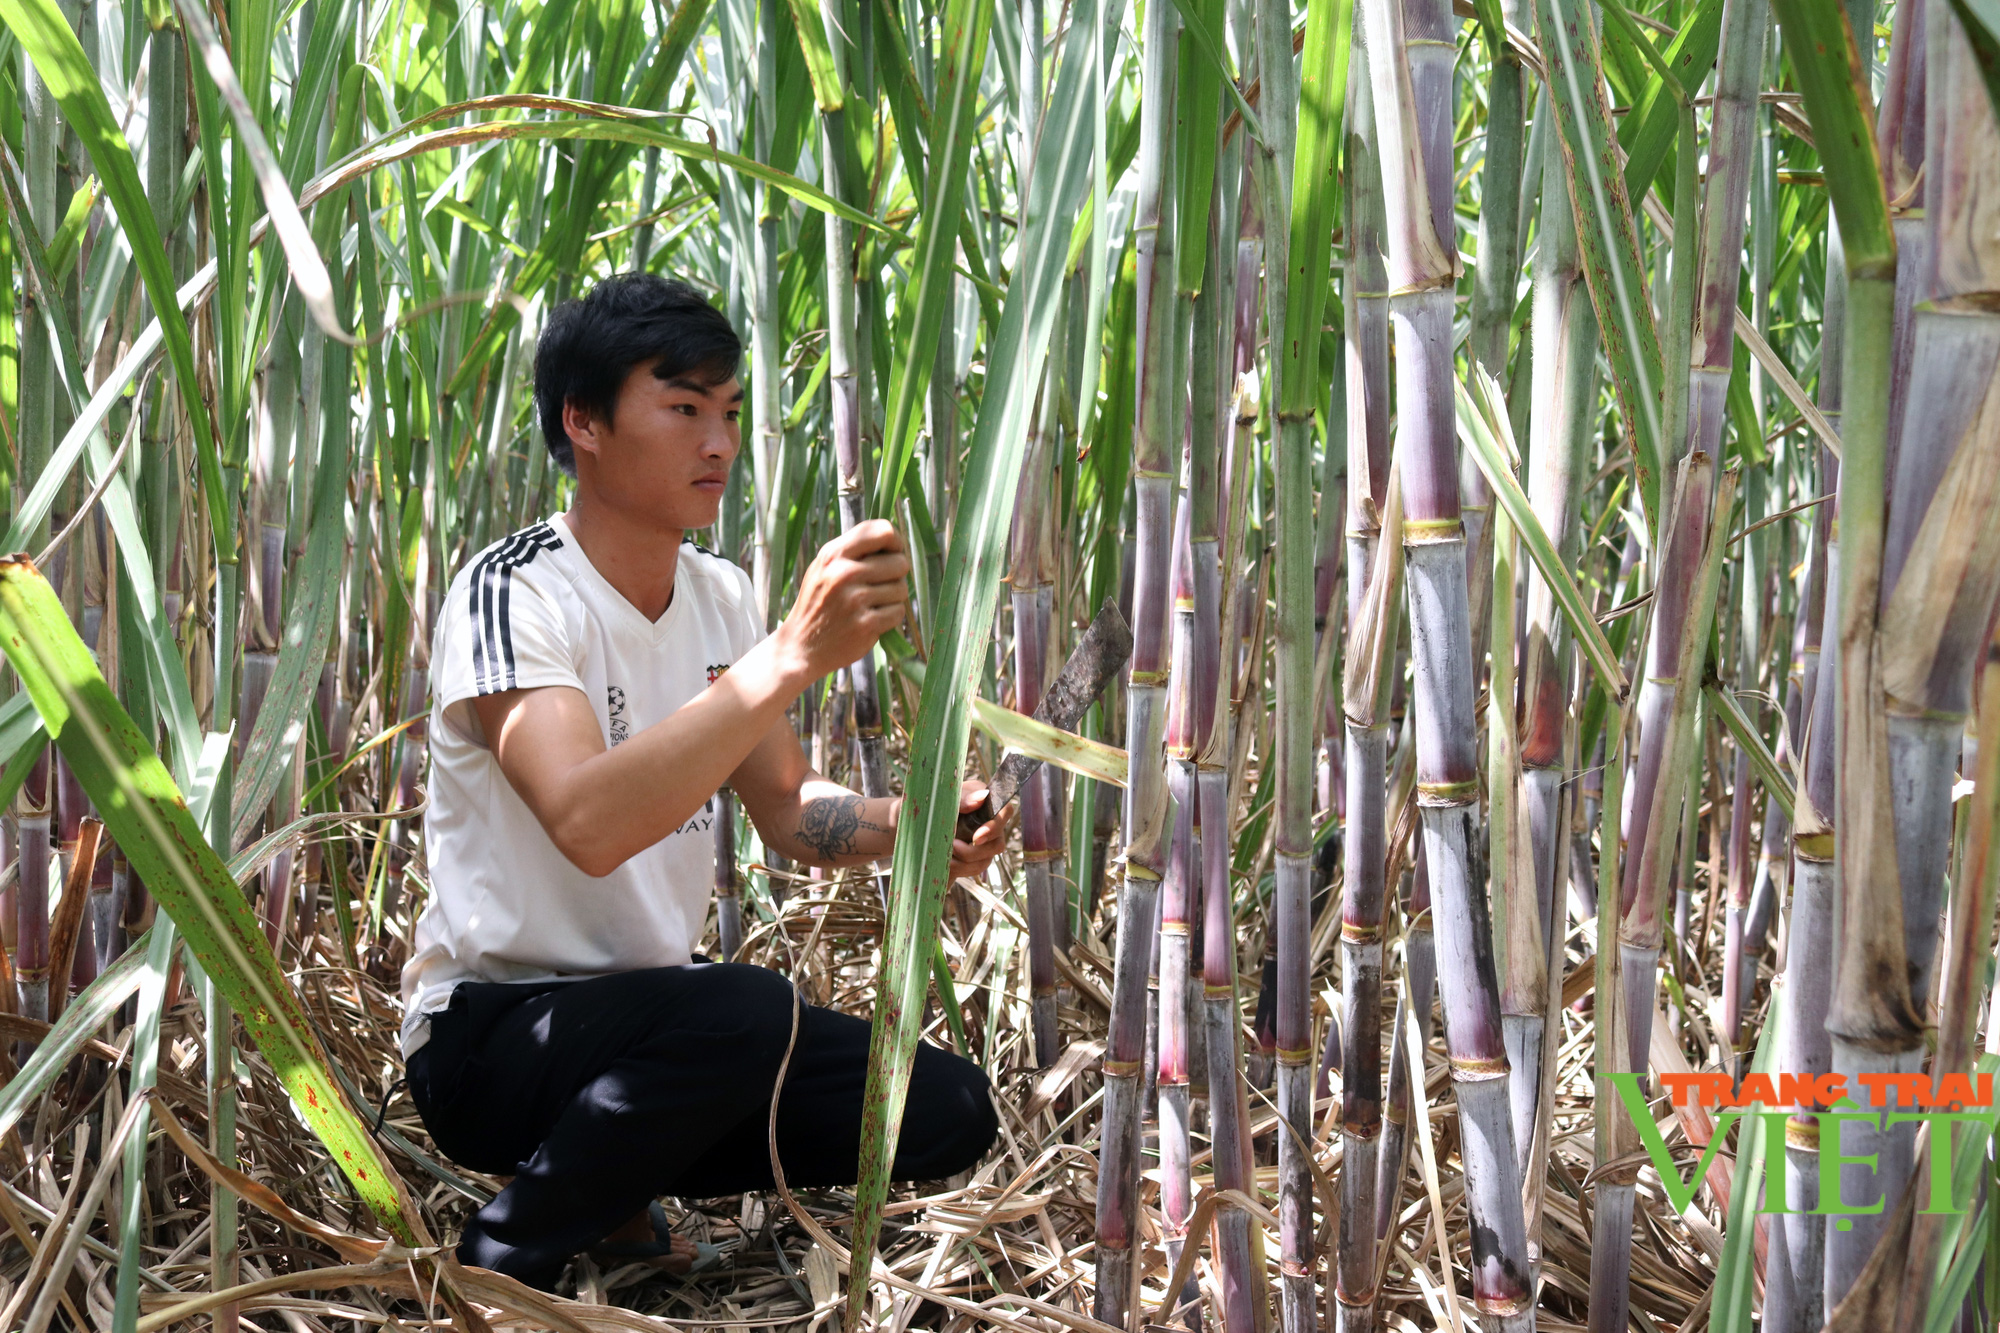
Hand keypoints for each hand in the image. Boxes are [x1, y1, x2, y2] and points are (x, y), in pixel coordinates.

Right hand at [773, 521, 909, 681]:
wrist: (801, 646)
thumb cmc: (818, 603)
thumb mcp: (824, 567)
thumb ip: (853, 550)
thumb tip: (893, 538)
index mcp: (834, 554)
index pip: (883, 531)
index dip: (896, 542)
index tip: (894, 553)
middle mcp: (844, 573)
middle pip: (899, 562)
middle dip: (896, 575)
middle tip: (879, 586)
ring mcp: (855, 599)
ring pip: (901, 589)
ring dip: (893, 598)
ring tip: (871, 605)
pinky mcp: (866, 624)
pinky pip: (898, 612)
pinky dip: (890, 617)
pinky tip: (871, 620)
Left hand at [949, 779, 1009, 881]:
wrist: (924, 821)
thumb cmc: (939, 802)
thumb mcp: (948, 798)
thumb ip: (964, 798)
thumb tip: (981, 797)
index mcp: (988, 804)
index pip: (1006, 812)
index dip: (995, 827)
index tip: (977, 837)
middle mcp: (992, 826)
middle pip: (997, 844)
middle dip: (973, 851)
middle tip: (952, 845)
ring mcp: (986, 845)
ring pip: (985, 861)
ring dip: (963, 861)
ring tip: (946, 853)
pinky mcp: (977, 859)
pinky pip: (974, 869)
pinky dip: (959, 868)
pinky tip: (946, 861)